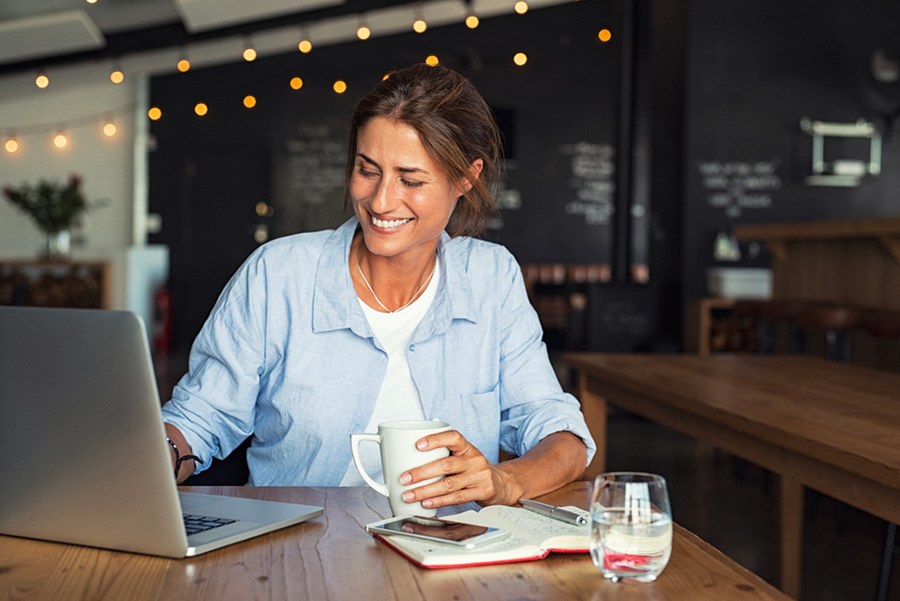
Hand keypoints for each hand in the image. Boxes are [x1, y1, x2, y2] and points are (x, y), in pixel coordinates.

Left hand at [398, 430, 519, 508]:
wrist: (501, 483)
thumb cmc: (472, 469)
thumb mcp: (463, 456)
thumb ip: (442, 455)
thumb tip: (408, 456)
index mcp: (467, 448)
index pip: (453, 437)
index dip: (435, 439)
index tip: (417, 445)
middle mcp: (474, 460)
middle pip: (446, 464)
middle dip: (422, 472)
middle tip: (404, 478)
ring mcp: (479, 476)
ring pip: (449, 484)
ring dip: (426, 491)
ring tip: (409, 495)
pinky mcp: (481, 492)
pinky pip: (457, 498)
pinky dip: (439, 501)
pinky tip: (426, 503)